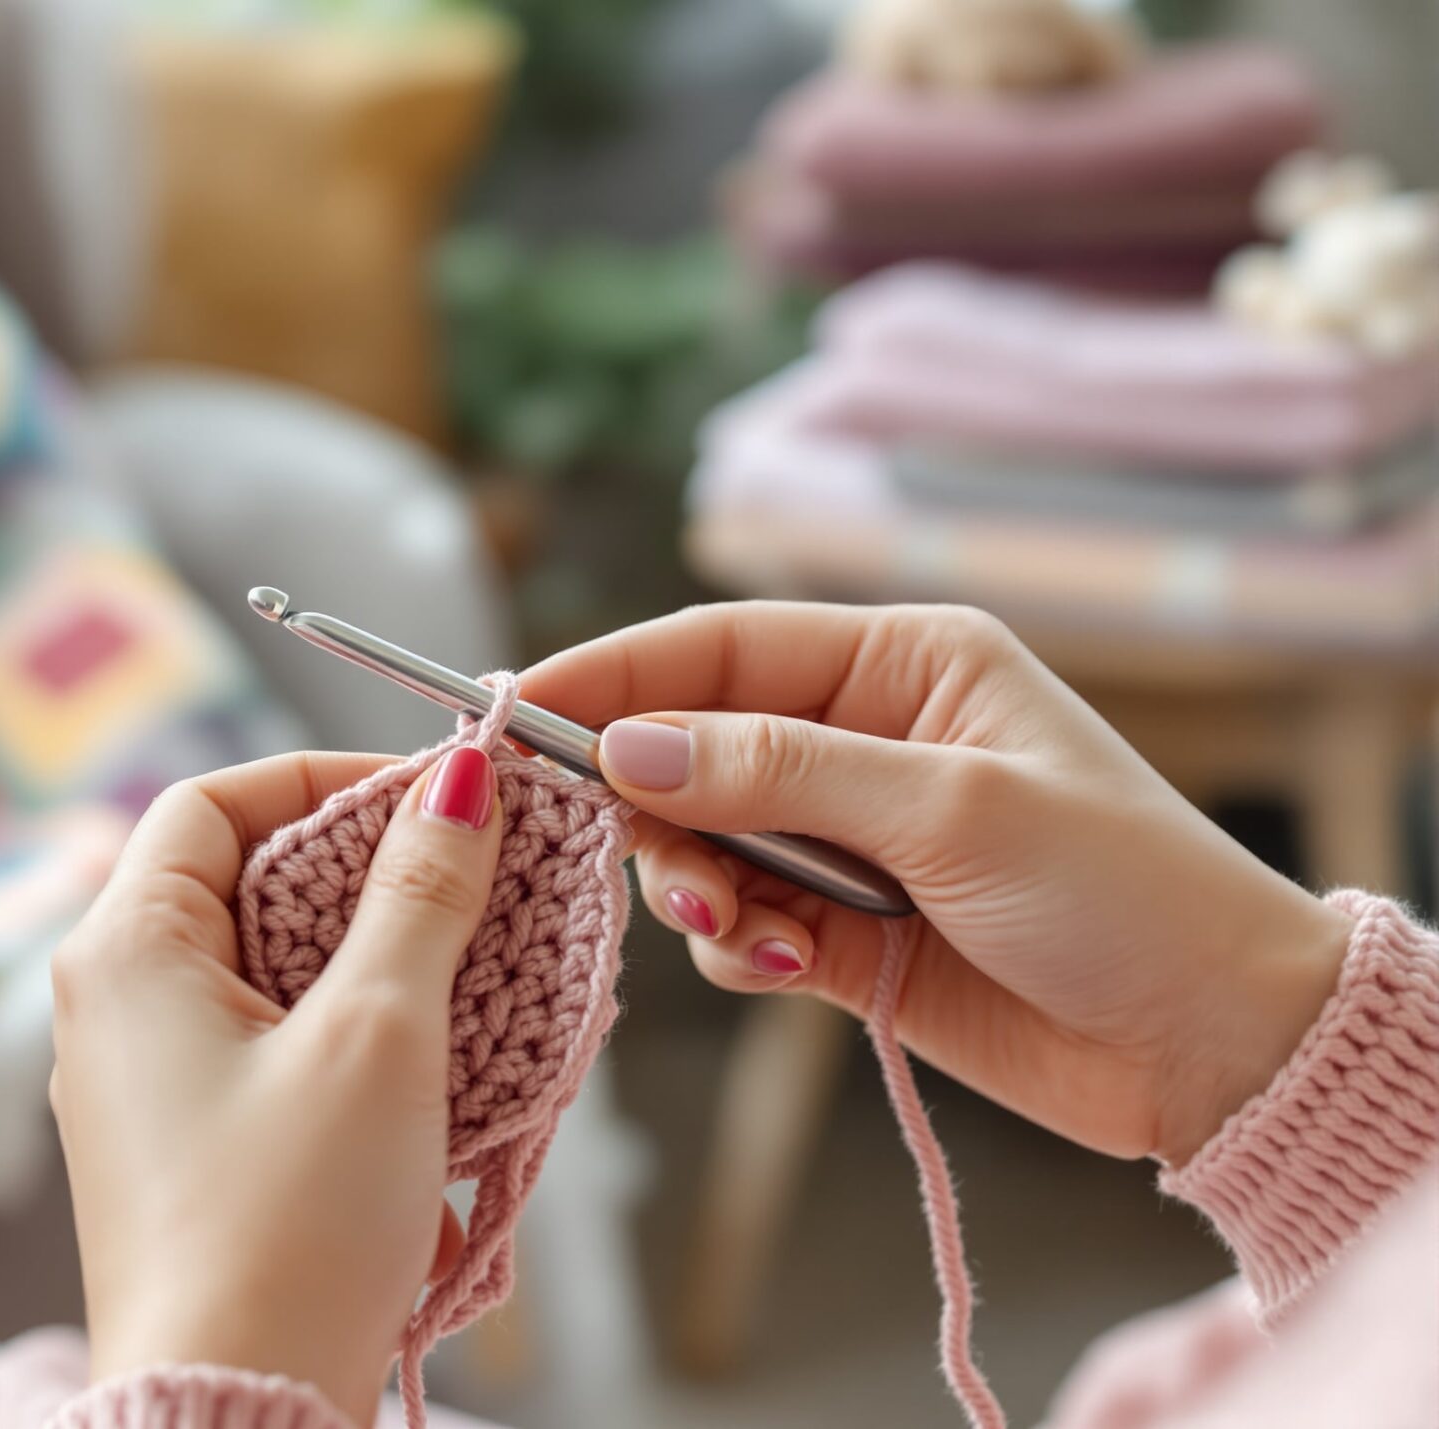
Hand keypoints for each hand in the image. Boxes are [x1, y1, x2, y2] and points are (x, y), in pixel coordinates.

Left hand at [51, 747, 506, 1424]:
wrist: (234, 1411)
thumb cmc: (285, 1231)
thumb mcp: (378, 1037)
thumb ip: (420, 894)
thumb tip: (454, 785)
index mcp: (124, 951)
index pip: (216, 799)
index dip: (329, 783)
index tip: (436, 796)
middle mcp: (108, 1007)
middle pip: (241, 881)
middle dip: (367, 877)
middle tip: (474, 882)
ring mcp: (136, 1085)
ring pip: (264, 972)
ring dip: (370, 965)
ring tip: (471, 979)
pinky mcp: (178, 1153)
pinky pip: (265, 1053)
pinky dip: (345, 1042)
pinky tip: (431, 1072)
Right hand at [523, 602, 1352, 1164]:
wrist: (1215, 1047)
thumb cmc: (1120, 891)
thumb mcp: (947, 808)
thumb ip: (774, 770)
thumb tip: (624, 747)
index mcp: (903, 664)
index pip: (715, 649)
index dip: (609, 675)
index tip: (511, 715)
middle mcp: (864, 739)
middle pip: (687, 748)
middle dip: (654, 808)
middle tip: (654, 861)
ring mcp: (848, 840)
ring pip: (698, 845)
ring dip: (695, 890)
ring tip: (748, 934)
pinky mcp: (841, 934)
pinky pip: (737, 925)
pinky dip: (737, 949)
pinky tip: (788, 970)